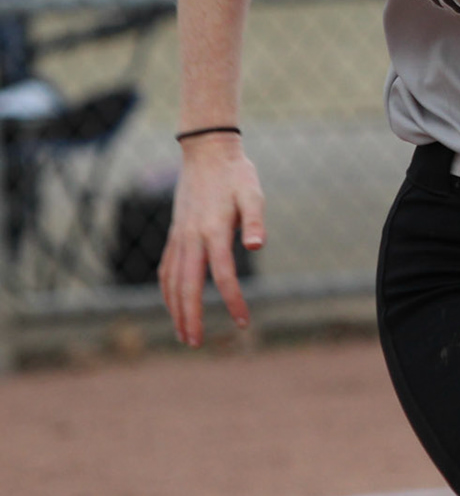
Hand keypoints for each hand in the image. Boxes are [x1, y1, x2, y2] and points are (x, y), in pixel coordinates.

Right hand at [159, 135, 262, 346]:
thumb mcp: (253, 192)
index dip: (233, 300)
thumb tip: (257, 246)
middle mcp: (191, 237)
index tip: (244, 322)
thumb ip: (256, 220)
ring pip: (171, 280)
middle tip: (196, 343)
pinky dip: (167, 290)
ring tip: (183, 334)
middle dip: (191, 316)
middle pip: (186, 285)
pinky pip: (166, 268)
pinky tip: (172, 304)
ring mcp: (179, 236)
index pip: (222, 274)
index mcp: (213, 230)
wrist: (206, 153)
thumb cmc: (236, 174)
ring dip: (175, 309)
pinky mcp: (175, 234)